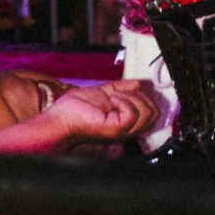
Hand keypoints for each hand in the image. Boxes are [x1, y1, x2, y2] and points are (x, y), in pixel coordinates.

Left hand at [41, 78, 159, 144]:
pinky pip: (132, 112)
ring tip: (114, 96)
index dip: (146, 98)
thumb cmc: (75, 110)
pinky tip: (111, 99)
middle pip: (155, 114)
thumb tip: (139, 83)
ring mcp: (123, 131)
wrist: (60, 118)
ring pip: (148, 113)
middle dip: (141, 96)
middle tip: (120, 93)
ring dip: (132, 97)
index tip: (130, 90)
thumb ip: (122, 89)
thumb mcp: (105, 93)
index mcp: (126, 123)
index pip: (153, 114)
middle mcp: (128, 130)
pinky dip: (124, 100)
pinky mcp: (116, 129)